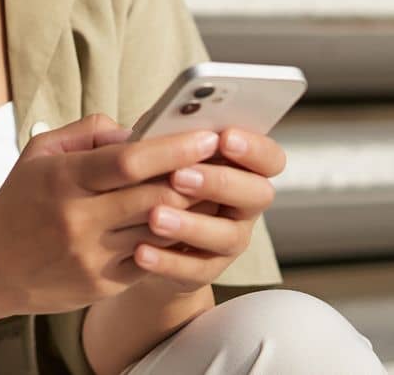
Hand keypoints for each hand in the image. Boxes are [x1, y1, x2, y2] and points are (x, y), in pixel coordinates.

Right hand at [0, 114, 222, 319]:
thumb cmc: (20, 200)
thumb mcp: (41, 152)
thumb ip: (89, 132)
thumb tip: (138, 130)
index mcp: (63, 180)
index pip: (128, 161)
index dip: (173, 147)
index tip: (207, 134)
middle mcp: (79, 220)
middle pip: (154, 197)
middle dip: (196, 177)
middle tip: (227, 160)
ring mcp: (92, 256)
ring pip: (159, 231)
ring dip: (194, 210)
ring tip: (220, 189)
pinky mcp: (103, 283)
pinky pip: (151, 259)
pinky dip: (174, 239)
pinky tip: (193, 222)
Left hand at [129, 127, 284, 293]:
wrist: (142, 232)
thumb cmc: (157, 175)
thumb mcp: (158, 150)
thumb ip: (156, 135)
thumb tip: (124, 124)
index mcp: (243, 167)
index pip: (269, 157)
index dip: (254, 148)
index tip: (225, 137)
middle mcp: (245, 204)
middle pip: (257, 194)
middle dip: (220, 182)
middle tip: (180, 176)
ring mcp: (230, 239)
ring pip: (227, 236)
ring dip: (191, 225)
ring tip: (155, 217)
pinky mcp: (207, 269)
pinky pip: (196, 270)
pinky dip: (168, 262)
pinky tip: (141, 251)